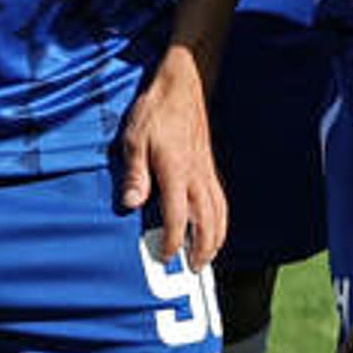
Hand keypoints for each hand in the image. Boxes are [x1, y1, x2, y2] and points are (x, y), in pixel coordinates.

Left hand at [117, 48, 227, 268]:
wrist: (183, 84)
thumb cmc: (155, 110)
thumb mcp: (134, 138)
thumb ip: (135, 173)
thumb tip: (131, 203)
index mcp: (177, 170)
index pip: (177, 216)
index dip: (171, 241)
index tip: (164, 256)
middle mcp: (197, 175)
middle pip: (208, 221)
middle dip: (201, 249)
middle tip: (192, 268)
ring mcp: (207, 171)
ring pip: (220, 213)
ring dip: (216, 239)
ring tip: (206, 257)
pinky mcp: (210, 167)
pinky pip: (222, 201)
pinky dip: (221, 221)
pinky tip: (214, 229)